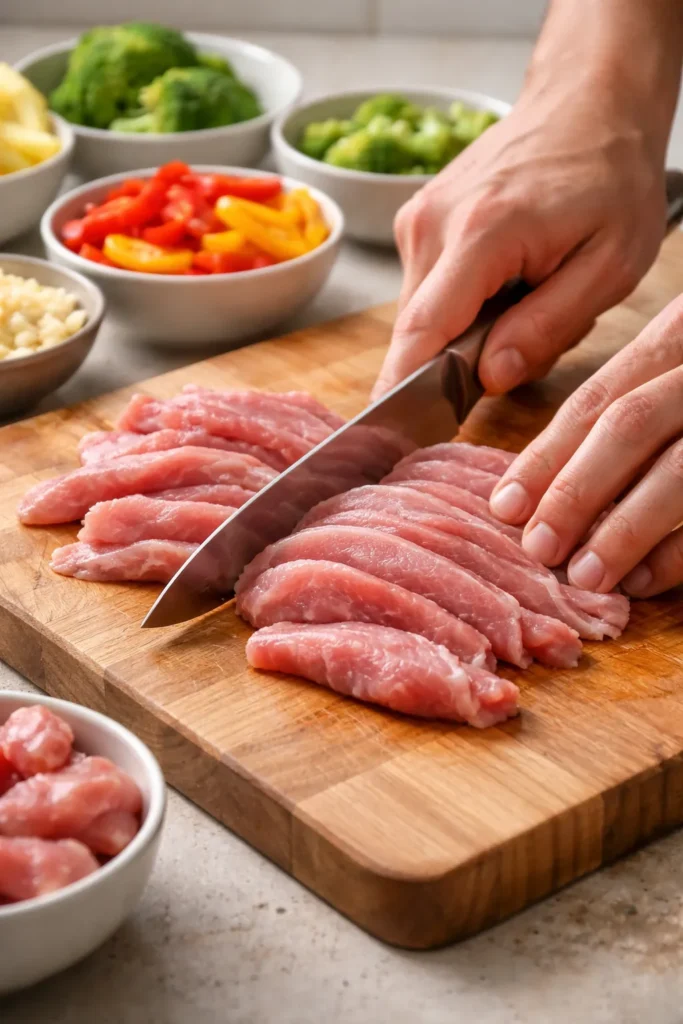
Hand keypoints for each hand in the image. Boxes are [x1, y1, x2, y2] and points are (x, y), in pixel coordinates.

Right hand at [372, 72, 666, 400]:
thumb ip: (548, 327)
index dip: (404, 391)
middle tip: (532, 331)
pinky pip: (429, 293)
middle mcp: (432, 225)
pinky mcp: (418, 224)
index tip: (393, 436)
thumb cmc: (608, 176)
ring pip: (424, 317)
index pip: (421, 332)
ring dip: (469, 330)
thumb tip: (490, 377)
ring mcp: (418, 222)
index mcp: (481, 233)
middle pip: (420, 333)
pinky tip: (507, 279)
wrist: (586, 102)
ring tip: (526, 293)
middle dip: (465, 360)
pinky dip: (464, 305)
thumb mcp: (611, 264)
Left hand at [489, 294, 682, 596]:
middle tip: (537, 548)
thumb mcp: (677, 370)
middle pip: (630, 425)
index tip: (504, 507)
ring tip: (584, 576)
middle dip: (574, 491)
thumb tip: (542, 489)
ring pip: (681, 470)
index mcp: (679, 336)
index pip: (597, 399)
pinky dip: (681, 550)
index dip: (545, 457)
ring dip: (626, 529)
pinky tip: (646, 580)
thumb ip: (630, 407)